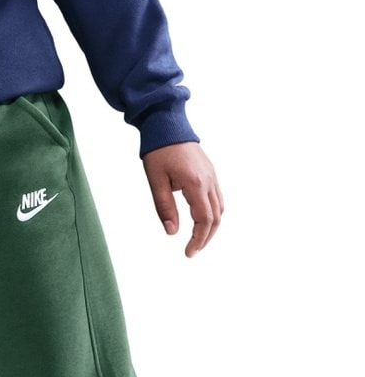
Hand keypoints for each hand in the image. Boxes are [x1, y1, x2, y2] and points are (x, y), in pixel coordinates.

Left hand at [142, 142, 223, 257]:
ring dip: (211, 227)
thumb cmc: (158, 151)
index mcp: (195, 183)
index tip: (188, 253)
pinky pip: (218, 197)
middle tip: (192, 250)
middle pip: (216, 218)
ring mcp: (212, 175)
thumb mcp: (156, 181)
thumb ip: (164, 207)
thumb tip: (172, 233)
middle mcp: (209, 181)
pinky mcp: (211, 172)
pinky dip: (214, 213)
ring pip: (220, 208)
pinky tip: (202, 219)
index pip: (204, 220)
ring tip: (197, 239)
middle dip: (206, 237)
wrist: (167, 124)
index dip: (198, 240)